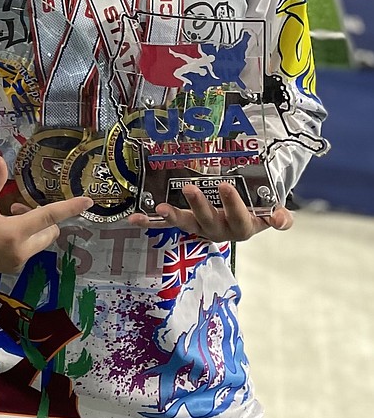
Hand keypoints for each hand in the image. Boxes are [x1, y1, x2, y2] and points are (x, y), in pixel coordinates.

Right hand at [0, 155, 91, 273]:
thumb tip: (1, 160)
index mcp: (13, 232)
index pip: (48, 217)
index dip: (69, 208)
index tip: (88, 202)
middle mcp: (20, 250)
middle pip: (49, 231)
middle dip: (41, 218)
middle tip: (15, 208)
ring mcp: (18, 261)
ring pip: (41, 241)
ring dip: (33, 228)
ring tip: (8, 219)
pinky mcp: (14, 267)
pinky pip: (30, 249)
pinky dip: (25, 239)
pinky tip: (4, 233)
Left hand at [129, 181, 292, 241]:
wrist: (245, 210)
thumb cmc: (258, 206)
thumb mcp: (271, 209)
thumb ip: (278, 215)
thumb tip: (283, 220)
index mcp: (244, 227)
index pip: (240, 218)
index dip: (234, 205)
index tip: (227, 186)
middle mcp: (220, 230)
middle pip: (209, 222)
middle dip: (200, 206)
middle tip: (190, 188)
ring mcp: (199, 227)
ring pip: (186, 225)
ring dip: (172, 217)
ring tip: (160, 208)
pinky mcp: (184, 223)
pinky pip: (165, 225)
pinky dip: (149, 222)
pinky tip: (134, 219)